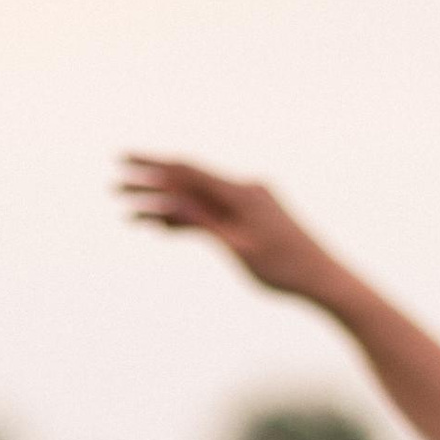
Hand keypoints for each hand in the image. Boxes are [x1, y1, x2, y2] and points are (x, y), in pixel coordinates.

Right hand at [117, 155, 341, 299]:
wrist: (325, 280)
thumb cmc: (285, 270)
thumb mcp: (238, 249)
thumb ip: (203, 223)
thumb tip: (169, 203)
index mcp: (242, 193)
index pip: (188, 171)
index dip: (152, 165)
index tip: (123, 160)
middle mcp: (245, 190)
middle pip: (189, 183)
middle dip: (151, 186)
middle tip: (115, 186)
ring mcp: (249, 203)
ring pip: (199, 200)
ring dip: (166, 207)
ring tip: (131, 216)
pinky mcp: (252, 217)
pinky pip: (214, 213)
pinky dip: (190, 219)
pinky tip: (164, 226)